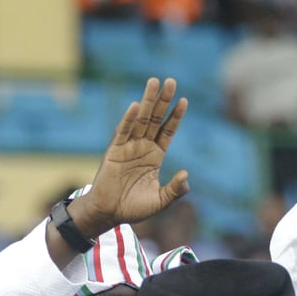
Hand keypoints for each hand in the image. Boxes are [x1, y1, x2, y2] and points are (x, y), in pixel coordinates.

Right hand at [72, 77, 189, 234]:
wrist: (109, 214)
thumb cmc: (133, 208)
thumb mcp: (161, 201)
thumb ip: (175, 190)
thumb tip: (186, 174)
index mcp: (155, 156)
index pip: (168, 131)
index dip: (175, 116)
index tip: (184, 100)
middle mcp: (142, 147)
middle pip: (155, 119)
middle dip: (163, 101)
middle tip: (171, 81)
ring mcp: (128, 147)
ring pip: (140, 120)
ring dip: (147, 101)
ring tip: (154, 82)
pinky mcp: (114, 151)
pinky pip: (122, 133)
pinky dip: (128, 119)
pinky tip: (135, 106)